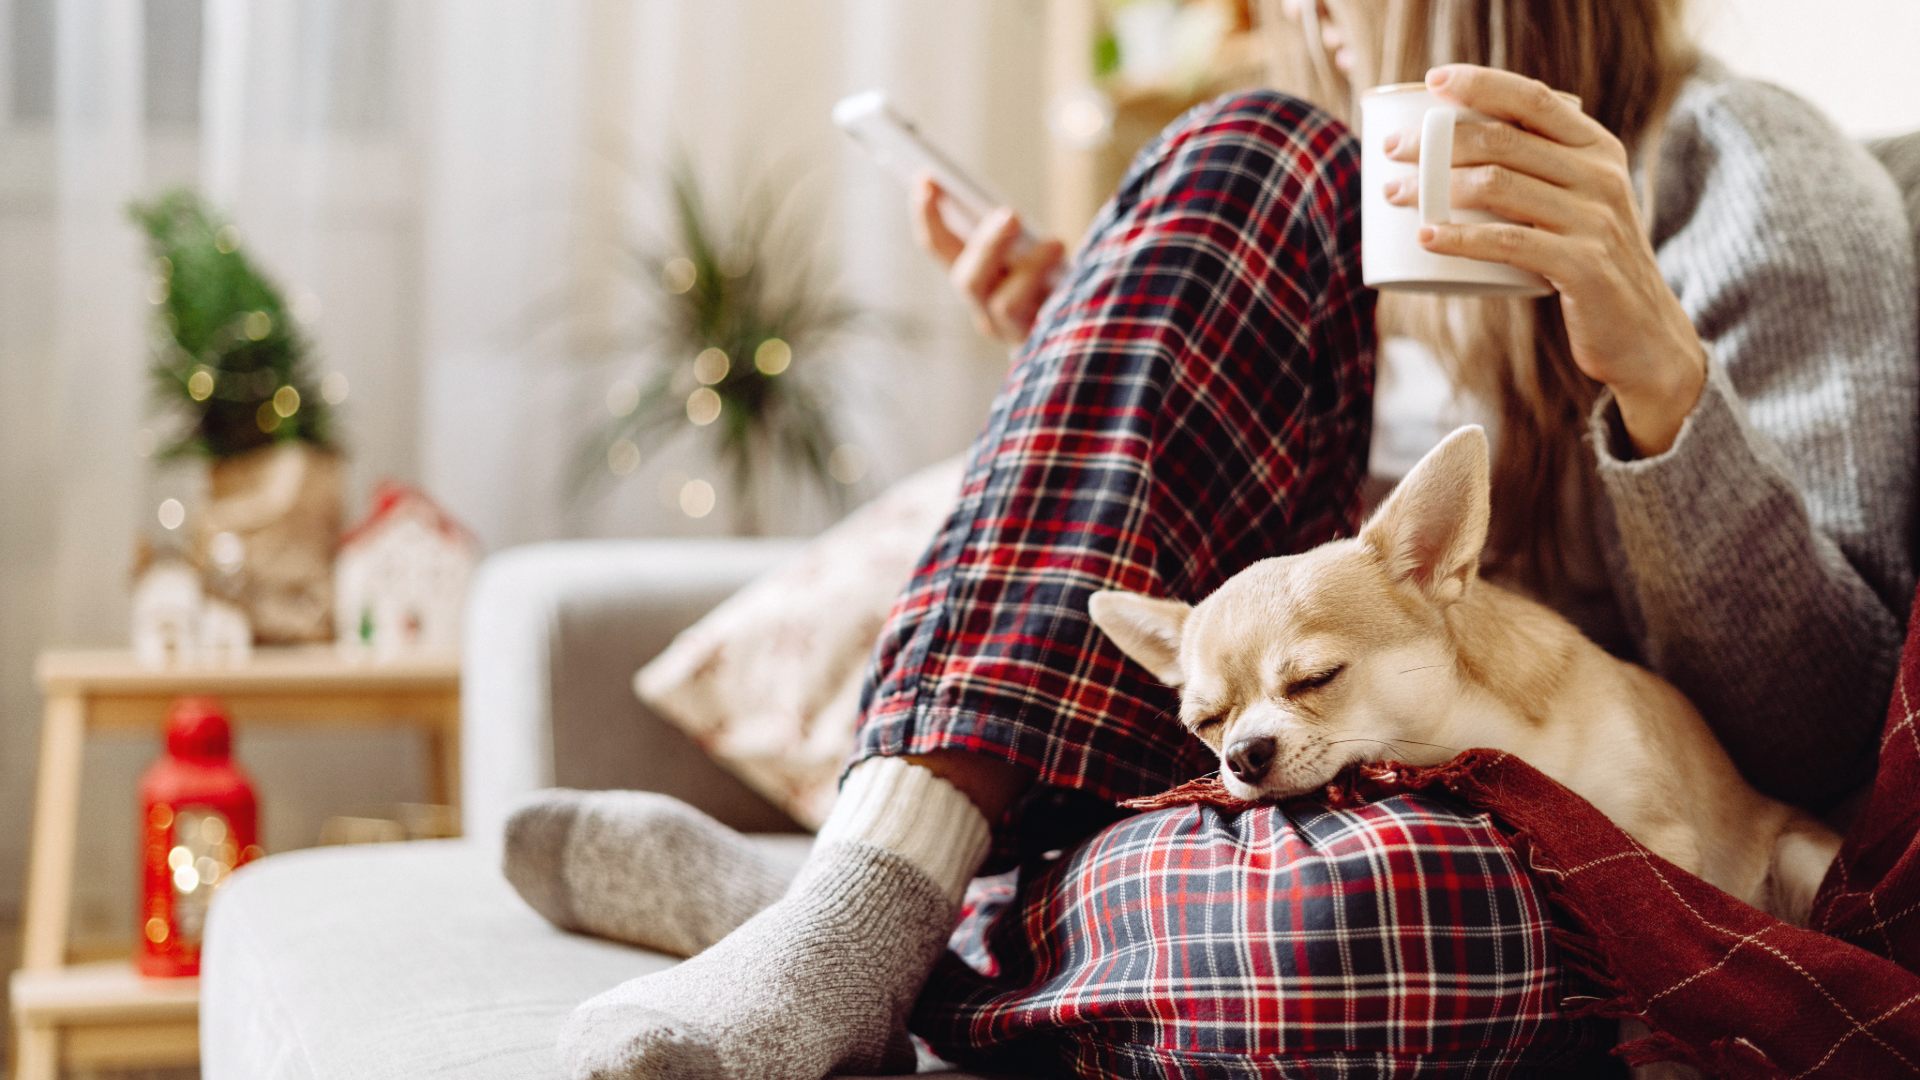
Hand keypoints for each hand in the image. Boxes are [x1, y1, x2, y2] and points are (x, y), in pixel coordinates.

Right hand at [911, 173, 1064, 348]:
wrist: (1090, 333)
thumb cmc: (1058, 279)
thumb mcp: (1036, 250)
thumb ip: (1018, 234)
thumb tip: (1012, 216)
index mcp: (976, 276)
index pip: (939, 246)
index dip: (928, 214)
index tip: (927, 178)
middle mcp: (985, 308)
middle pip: (967, 280)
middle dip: (986, 244)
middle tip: (1011, 214)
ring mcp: (1011, 333)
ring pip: (1005, 305)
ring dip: (1030, 270)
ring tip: (1057, 245)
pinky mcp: (1040, 346)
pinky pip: (1043, 325)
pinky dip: (1058, 296)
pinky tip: (1073, 275)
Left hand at [1384, 65, 1706, 456]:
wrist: (1643, 334)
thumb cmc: (1589, 264)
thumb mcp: (1580, 205)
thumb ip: (1540, 174)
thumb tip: (1455, 151)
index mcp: (1598, 149)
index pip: (1535, 100)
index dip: (1482, 83)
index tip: (1433, 81)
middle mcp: (1601, 175)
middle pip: (1504, 141)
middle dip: (1437, 141)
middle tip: (1392, 151)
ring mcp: (1595, 220)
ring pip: (1499, 186)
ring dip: (1434, 188)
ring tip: (1395, 194)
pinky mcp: (1584, 266)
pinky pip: (1508, 243)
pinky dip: (1460, 238)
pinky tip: (1425, 236)